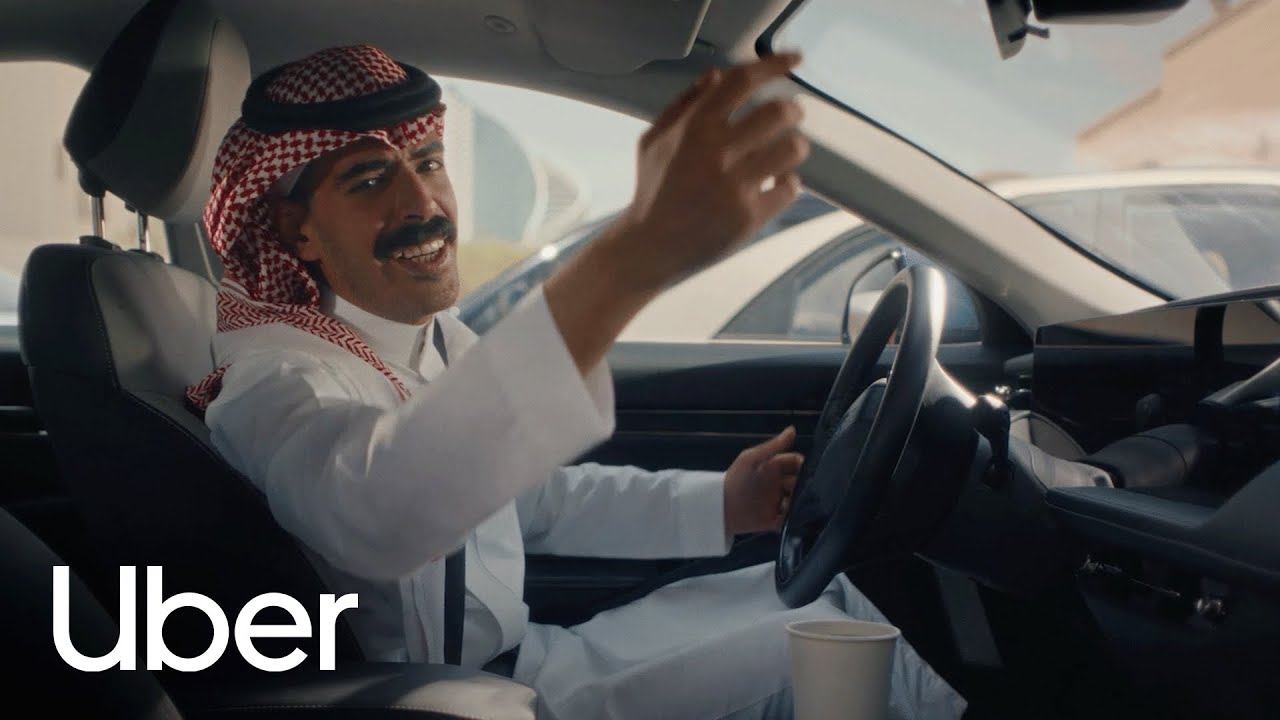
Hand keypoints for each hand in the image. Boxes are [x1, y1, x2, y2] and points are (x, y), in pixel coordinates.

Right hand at [610, 52, 808, 293]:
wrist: (650, 247)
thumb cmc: (654, 191)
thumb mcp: (654, 140)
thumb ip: (684, 104)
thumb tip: (716, 75)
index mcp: (694, 128)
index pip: (743, 80)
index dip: (774, 64)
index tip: (793, 59)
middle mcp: (716, 153)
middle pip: (779, 111)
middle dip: (792, 110)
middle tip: (790, 116)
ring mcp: (734, 186)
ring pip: (792, 148)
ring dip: (794, 147)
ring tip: (784, 153)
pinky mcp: (749, 216)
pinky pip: (790, 187)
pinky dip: (787, 184)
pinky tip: (774, 185)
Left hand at [724, 426, 803, 535]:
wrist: (720, 508)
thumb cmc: (735, 480)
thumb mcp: (752, 459)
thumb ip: (773, 446)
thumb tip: (792, 430)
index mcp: (772, 467)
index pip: (795, 462)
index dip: (803, 464)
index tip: (809, 469)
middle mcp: (776, 483)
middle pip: (800, 481)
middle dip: (804, 484)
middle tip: (803, 488)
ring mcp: (776, 501)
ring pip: (797, 500)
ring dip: (800, 501)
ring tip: (795, 502)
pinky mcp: (774, 519)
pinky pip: (790, 518)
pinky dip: (794, 516)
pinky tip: (792, 514)